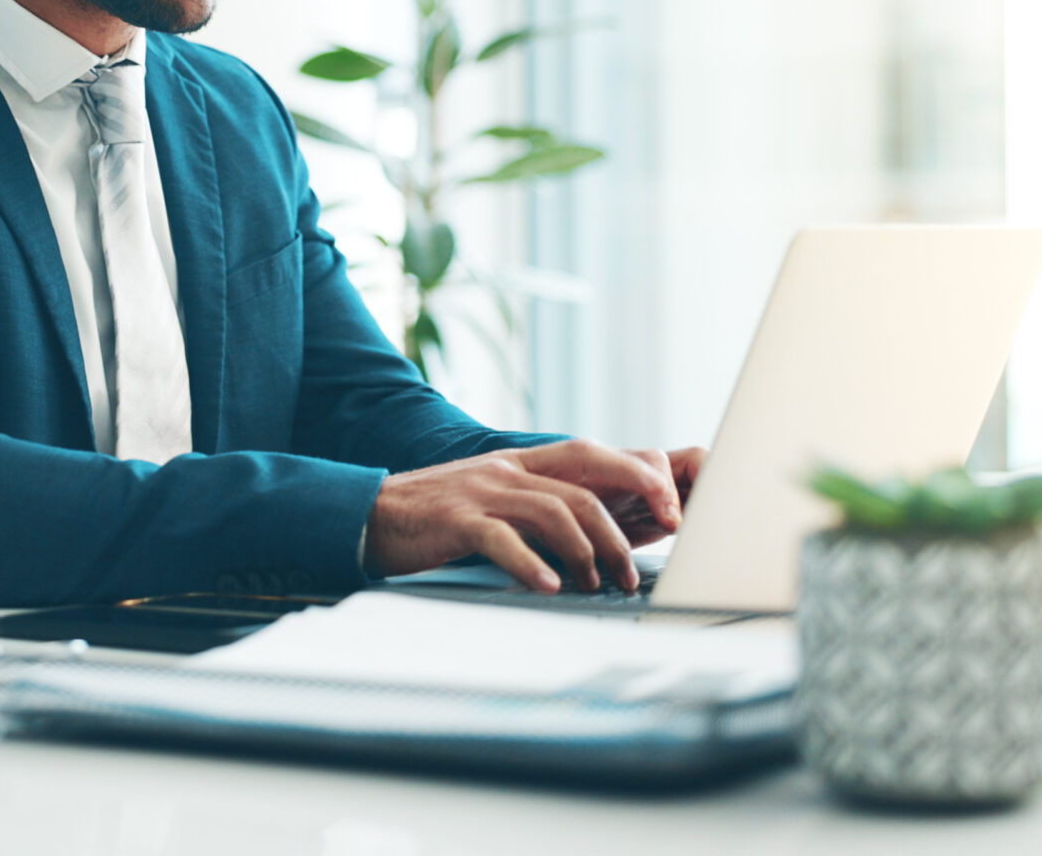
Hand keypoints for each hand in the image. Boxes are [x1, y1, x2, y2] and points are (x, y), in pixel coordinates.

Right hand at [360, 440, 701, 593]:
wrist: (372, 514)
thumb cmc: (440, 517)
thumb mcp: (496, 500)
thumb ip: (540, 508)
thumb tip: (597, 538)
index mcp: (522, 463)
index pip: (594, 455)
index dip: (638, 476)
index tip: (669, 511)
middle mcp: (509, 470)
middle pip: (585, 486)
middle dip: (623, 528)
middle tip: (635, 570)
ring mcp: (483, 492)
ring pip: (554, 512)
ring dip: (586, 553)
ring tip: (597, 586)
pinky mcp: (456, 519)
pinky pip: (503, 539)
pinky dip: (530, 564)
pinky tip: (547, 587)